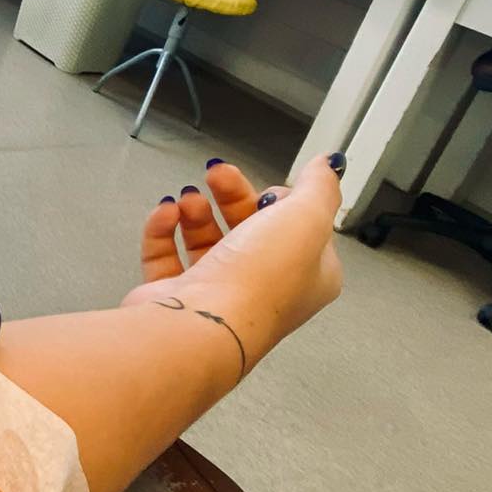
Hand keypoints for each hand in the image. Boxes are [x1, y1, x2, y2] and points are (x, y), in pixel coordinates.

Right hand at [122, 155, 344, 369]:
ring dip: (196, 211)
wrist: (200, 325)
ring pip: (207, 241)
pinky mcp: (177, 296)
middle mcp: (263, 288)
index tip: (268, 187)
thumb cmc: (258, 283)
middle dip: (232, 195)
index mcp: (306, 276)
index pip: (300, 229)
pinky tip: (166, 212)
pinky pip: (166, 256)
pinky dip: (163, 230)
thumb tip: (328, 166)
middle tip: (216, 174)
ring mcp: (217, 293)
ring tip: (187, 197)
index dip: (283, 202)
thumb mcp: (306, 219)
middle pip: (248, 228)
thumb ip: (320, 187)